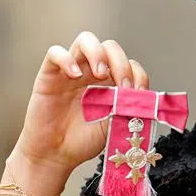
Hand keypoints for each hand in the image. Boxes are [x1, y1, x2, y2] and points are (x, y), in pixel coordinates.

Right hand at [11, 31, 149, 172]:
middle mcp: (92, 73)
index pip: (129, 64)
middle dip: (121, 63)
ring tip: (101, 74)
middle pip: (110, 47)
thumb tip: (146, 98)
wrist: (56, 155)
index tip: (139, 94)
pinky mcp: (49, 75)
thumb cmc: (84, 141)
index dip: (137, 74)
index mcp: (110, 83)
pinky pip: (55, 53)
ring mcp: (71, 71)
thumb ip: (129, 109)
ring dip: (98, 53)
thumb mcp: (114, 125)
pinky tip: (74, 75)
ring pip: (85, 40)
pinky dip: (66, 59)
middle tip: (123, 86)